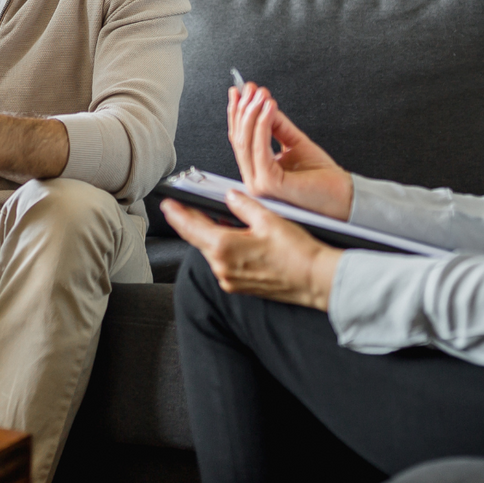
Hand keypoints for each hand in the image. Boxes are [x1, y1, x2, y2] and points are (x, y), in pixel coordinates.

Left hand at [162, 191, 342, 309]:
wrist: (316, 280)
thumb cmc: (297, 253)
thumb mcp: (269, 219)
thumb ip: (243, 205)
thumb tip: (230, 197)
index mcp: (225, 248)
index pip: (191, 228)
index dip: (176, 214)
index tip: (167, 204)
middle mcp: (223, 268)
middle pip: (199, 239)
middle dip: (192, 222)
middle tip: (186, 206)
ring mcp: (230, 280)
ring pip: (211, 251)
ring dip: (210, 234)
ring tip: (214, 217)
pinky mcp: (240, 286)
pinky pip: (223, 263)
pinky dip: (223, 248)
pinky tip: (232, 236)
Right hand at [229, 83, 352, 221]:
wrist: (344, 198)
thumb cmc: (324, 178)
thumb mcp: (296, 144)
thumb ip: (277, 127)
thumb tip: (264, 105)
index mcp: (258, 171)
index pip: (239, 139)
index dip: (238, 113)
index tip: (241, 91)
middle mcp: (255, 179)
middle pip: (238, 139)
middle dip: (243, 109)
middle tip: (251, 90)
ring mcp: (260, 184)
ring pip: (245, 143)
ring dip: (252, 114)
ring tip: (262, 96)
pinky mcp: (270, 184)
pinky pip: (260, 150)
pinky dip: (263, 125)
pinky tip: (269, 109)